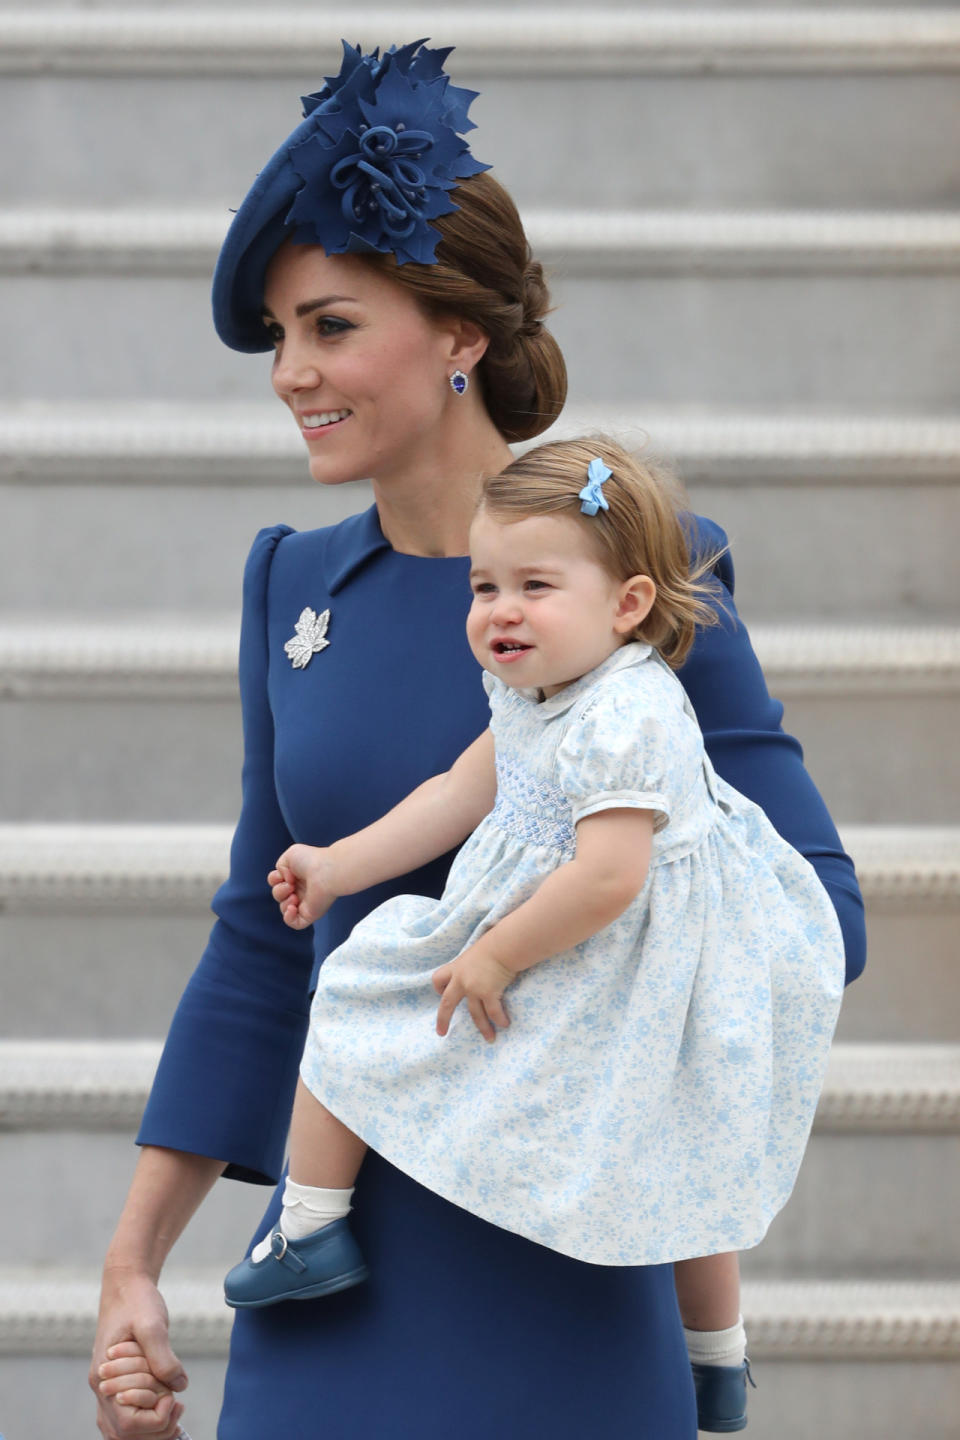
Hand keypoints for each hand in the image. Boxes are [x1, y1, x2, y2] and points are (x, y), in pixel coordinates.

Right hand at [90, 1273, 186, 1438]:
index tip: (173, 1398)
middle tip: (178, 1407)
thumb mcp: (153, 1324)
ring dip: (150, 1428)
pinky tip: (165, 1405)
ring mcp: (107, 1388)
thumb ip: (163, 1357)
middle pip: (124, 1434)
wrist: (126, 1285)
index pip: (128, 1423)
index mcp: (104, 1377)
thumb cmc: (137, 1302)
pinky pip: (124, 1417)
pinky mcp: (117, 1384)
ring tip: (174, 1408)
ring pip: (122, 1431)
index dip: (155, 1418)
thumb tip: (179, 1387)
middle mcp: (102, 1389)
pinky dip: (144, 1420)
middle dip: (155, 1428)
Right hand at [269, 843, 338, 928]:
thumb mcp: (289, 856)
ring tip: (294, 896)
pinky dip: (289, 917)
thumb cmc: (311, 861)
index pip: (278, 882)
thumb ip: (281, 866)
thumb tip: (285, 880)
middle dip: (279, 891)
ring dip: (284, 902)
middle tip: (291, 885)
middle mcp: (301, 889)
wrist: (326, 871)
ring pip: (284, 908)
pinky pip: (294, 923)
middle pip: (279, 895)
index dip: (275, 879)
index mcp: (297, 876)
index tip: (284, 875)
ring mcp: (306, 903)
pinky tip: (293, 907)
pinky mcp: (310, 914)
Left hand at [432, 944, 514, 1041]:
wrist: (504, 945)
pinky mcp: (488, 993)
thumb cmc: (495, 944)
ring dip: (483, 1027)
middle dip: (443, 1019)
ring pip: (475, 1014)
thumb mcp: (476, 952)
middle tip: (442, 1032)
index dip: (439, 988)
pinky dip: (499, 1019)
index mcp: (456, 967)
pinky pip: (493, 1012)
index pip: (438, 979)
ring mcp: (473, 988)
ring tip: (490, 1038)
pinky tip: (505, 1024)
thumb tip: (483, 967)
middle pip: (447, 1004)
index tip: (441, 993)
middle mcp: (461, 980)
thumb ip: (474, 963)